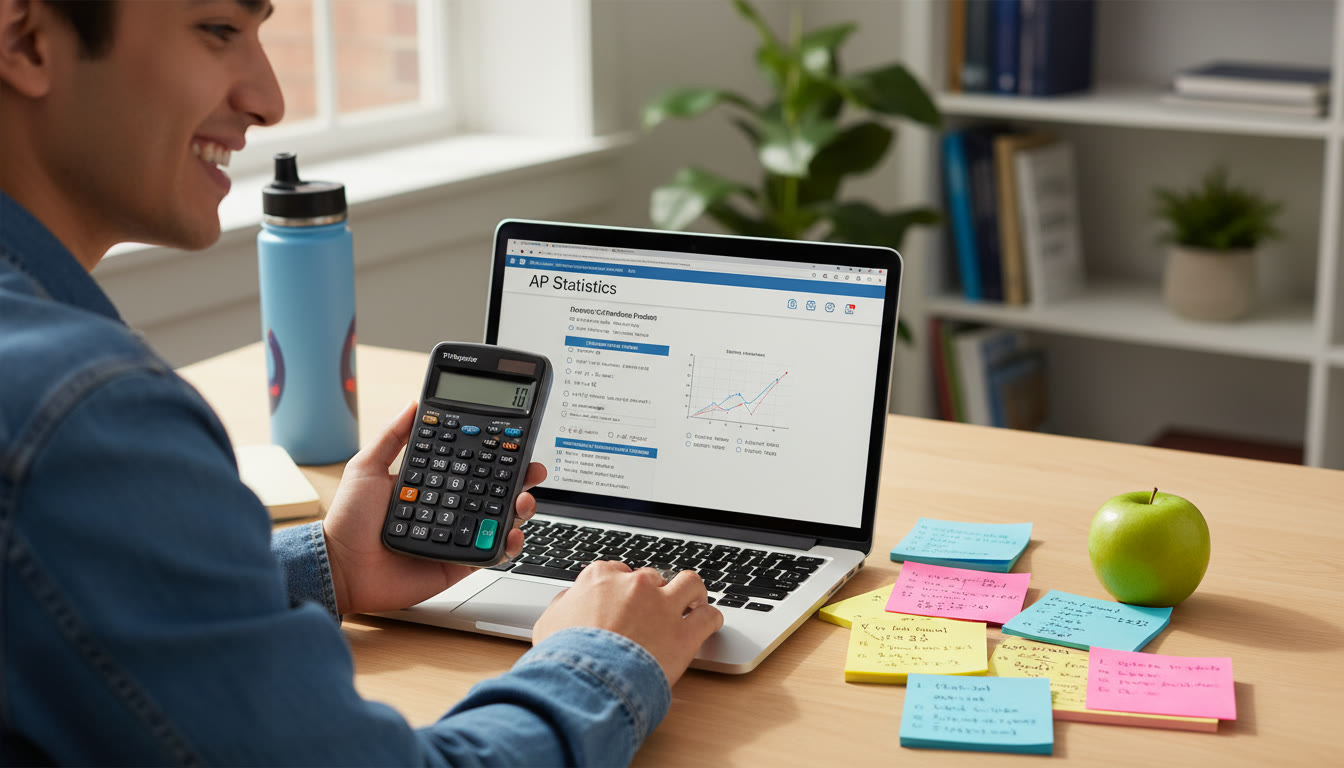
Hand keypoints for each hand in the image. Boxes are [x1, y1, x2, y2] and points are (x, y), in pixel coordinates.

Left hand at [322, 401, 546, 614]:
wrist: (341, 567)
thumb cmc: (349, 521)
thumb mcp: (367, 467)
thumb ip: (392, 436)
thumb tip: (413, 404)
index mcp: (434, 484)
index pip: (473, 464)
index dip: (497, 453)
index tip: (515, 440)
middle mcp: (451, 507)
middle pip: (496, 489)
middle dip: (520, 478)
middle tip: (532, 470)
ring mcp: (458, 534)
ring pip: (501, 519)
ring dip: (520, 508)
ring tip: (522, 501)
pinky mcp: (460, 562)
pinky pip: (493, 554)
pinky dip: (509, 545)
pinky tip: (512, 534)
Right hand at [532, 561, 722, 685]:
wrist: (585, 683)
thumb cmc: (564, 658)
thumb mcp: (549, 624)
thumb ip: (564, 605)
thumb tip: (569, 600)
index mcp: (601, 578)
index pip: (618, 571)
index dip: (622, 587)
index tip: (624, 600)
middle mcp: (635, 585)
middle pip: (652, 578)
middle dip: (654, 593)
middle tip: (653, 611)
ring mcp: (663, 607)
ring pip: (690, 584)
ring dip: (692, 593)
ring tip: (692, 604)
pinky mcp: (685, 634)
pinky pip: (709, 617)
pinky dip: (711, 619)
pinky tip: (708, 624)